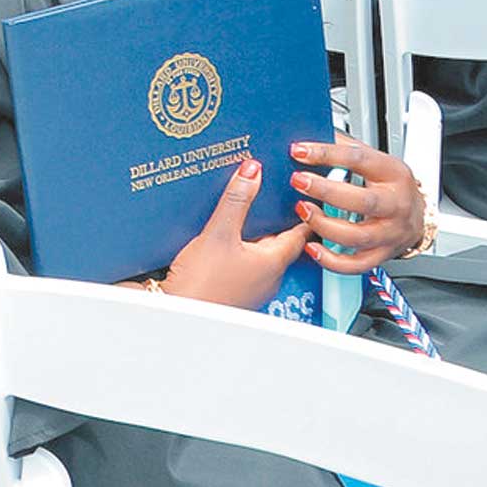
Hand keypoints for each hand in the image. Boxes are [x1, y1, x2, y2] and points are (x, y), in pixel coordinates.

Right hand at [157, 156, 311, 309]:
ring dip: (256, 235)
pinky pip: (243, 263)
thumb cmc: (203, 286)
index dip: (304, 213)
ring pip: (261, 254)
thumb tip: (252, 172)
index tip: (308, 196)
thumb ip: (236, 200)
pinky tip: (224, 239)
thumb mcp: (218, 233)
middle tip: (276, 198)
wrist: (177, 315)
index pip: (299, 234)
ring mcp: (250, 286)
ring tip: (247, 214)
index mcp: (273, 262)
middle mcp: (266, 277)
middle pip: (279, 243)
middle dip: (277, 221)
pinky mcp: (232, 289)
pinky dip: (239, 247)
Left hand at [289, 134, 428, 271]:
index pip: (358, 159)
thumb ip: (343, 148)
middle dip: (326, 191)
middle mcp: (396, 204)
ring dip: (325, 225)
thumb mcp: (373, 160)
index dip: (326, 153)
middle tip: (298, 181)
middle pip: (363, 201)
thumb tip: (308, 136)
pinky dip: (332, 260)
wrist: (417, 214)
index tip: (299, 150)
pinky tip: (313, 248)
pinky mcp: (382, 254)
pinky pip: (356, 264)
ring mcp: (391, 233)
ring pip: (358, 236)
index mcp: (392, 173)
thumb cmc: (389, 184)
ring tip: (303, 211)